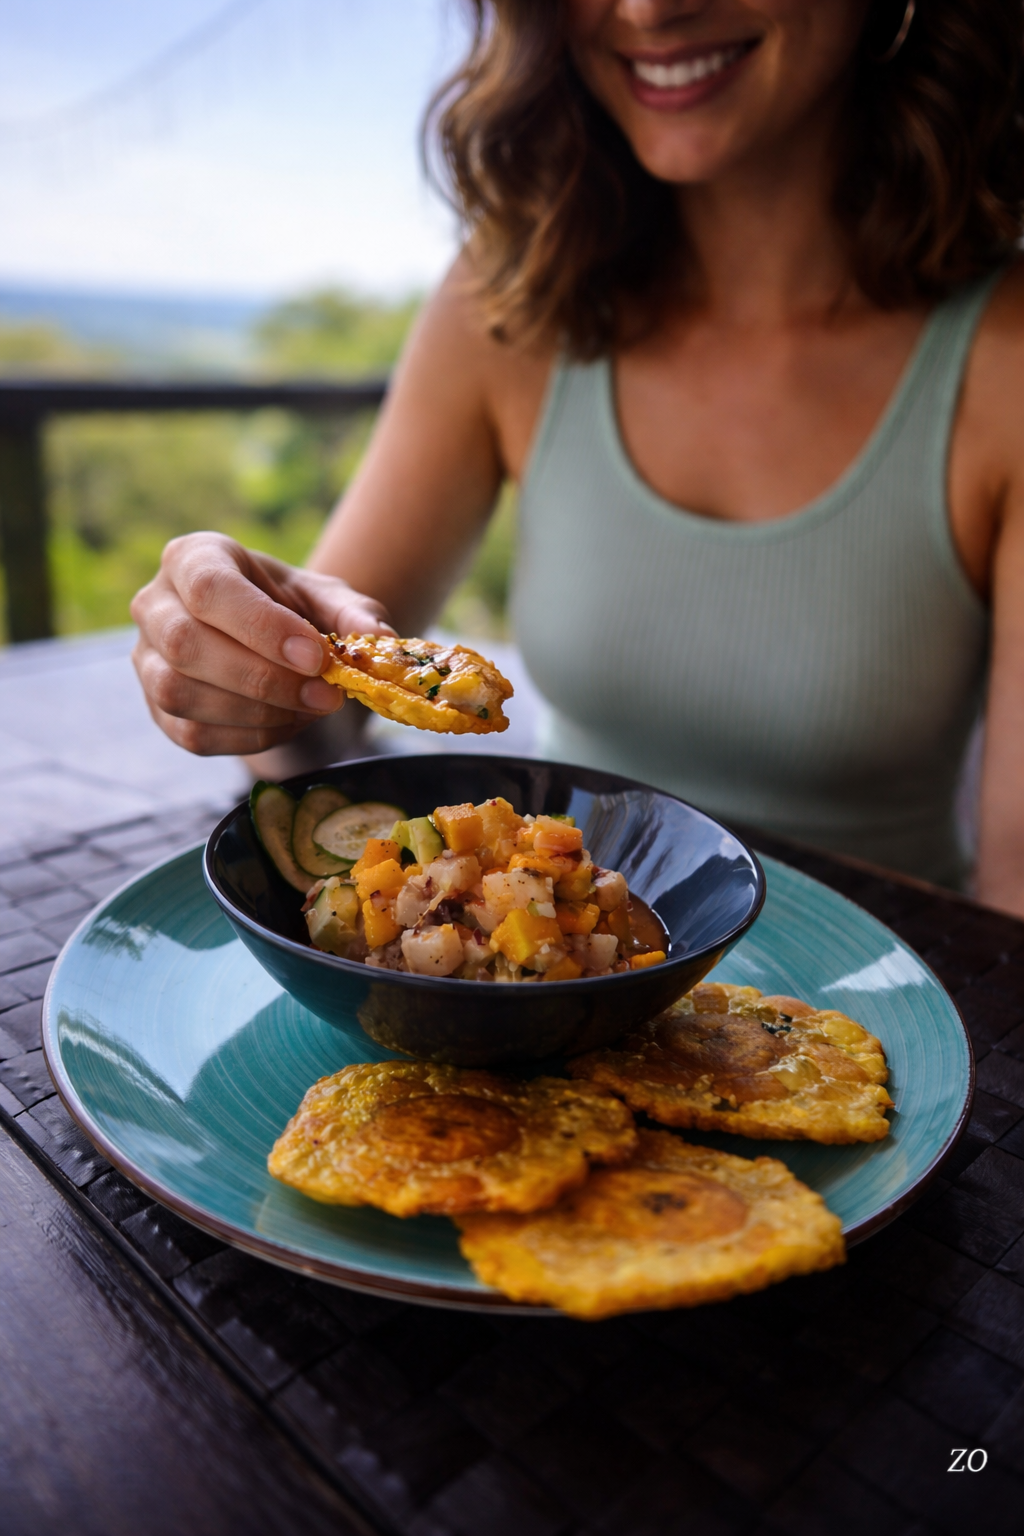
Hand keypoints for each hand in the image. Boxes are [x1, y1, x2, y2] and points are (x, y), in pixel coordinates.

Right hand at [131, 532, 393, 755]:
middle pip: (185, 645)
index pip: (210, 589)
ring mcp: (147, 660)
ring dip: (255, 712)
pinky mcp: (158, 710)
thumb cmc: (296, 612)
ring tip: (310, 708)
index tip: (317, 657)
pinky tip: (287, 724)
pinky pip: (192, 734)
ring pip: (179, 694)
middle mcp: (155, 604)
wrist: (275, 647)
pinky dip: (248, 738)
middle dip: (262, 678)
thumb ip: (354, 615)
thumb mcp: (330, 601)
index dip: (262, 628)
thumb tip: (379, 640)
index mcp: (194, 558)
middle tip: (326, 695)